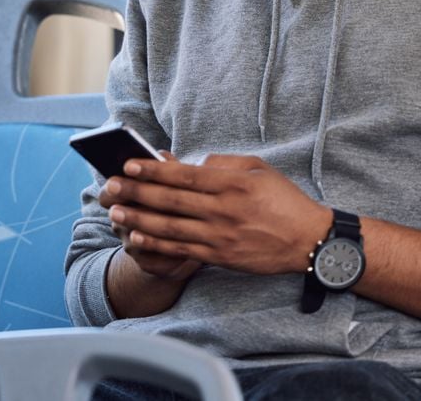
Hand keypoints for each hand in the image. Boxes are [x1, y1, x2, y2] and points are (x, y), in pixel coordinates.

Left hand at [102, 154, 330, 274]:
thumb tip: (191, 164)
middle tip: (111, 186)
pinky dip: (157, 243)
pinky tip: (137, 237)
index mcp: (232, 184)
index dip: (153, 171)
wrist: (309, 241)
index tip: (129, 164)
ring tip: (115, 212)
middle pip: (171, 200)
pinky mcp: (220, 256)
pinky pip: (182, 249)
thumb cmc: (284, 200)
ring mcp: (220, 236)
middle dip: (137, 193)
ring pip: (171, 226)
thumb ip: (223, 164)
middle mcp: (223, 210)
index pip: (184, 175)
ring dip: (139, 219)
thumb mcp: (258, 169)